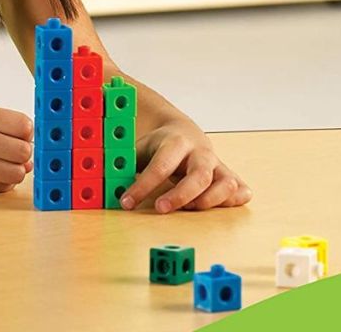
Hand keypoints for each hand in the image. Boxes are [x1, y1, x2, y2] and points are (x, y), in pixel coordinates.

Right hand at [0, 105, 33, 193]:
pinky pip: (1, 187)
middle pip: (24, 151)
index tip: (17, 134)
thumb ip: (5, 130)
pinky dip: (1, 181)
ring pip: (16, 173)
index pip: (25, 126)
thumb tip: (31, 162)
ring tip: (1, 163)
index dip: (26, 132)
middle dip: (22, 153)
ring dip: (15, 170)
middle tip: (9, 151)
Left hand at [120, 118, 252, 213]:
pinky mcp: (228, 176)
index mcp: (176, 142)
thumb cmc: (158, 145)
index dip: (143, 186)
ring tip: (189, 209)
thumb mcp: (140, 147)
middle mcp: (201, 153)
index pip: (161, 165)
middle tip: (160, 209)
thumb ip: (123, 162)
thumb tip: (100, 180)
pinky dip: (235, 200)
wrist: (182, 131)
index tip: (126, 202)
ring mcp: (218, 165)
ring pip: (225, 183)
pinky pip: (240, 189)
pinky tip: (223, 207)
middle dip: (181, 195)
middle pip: (199, 175)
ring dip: (209, 201)